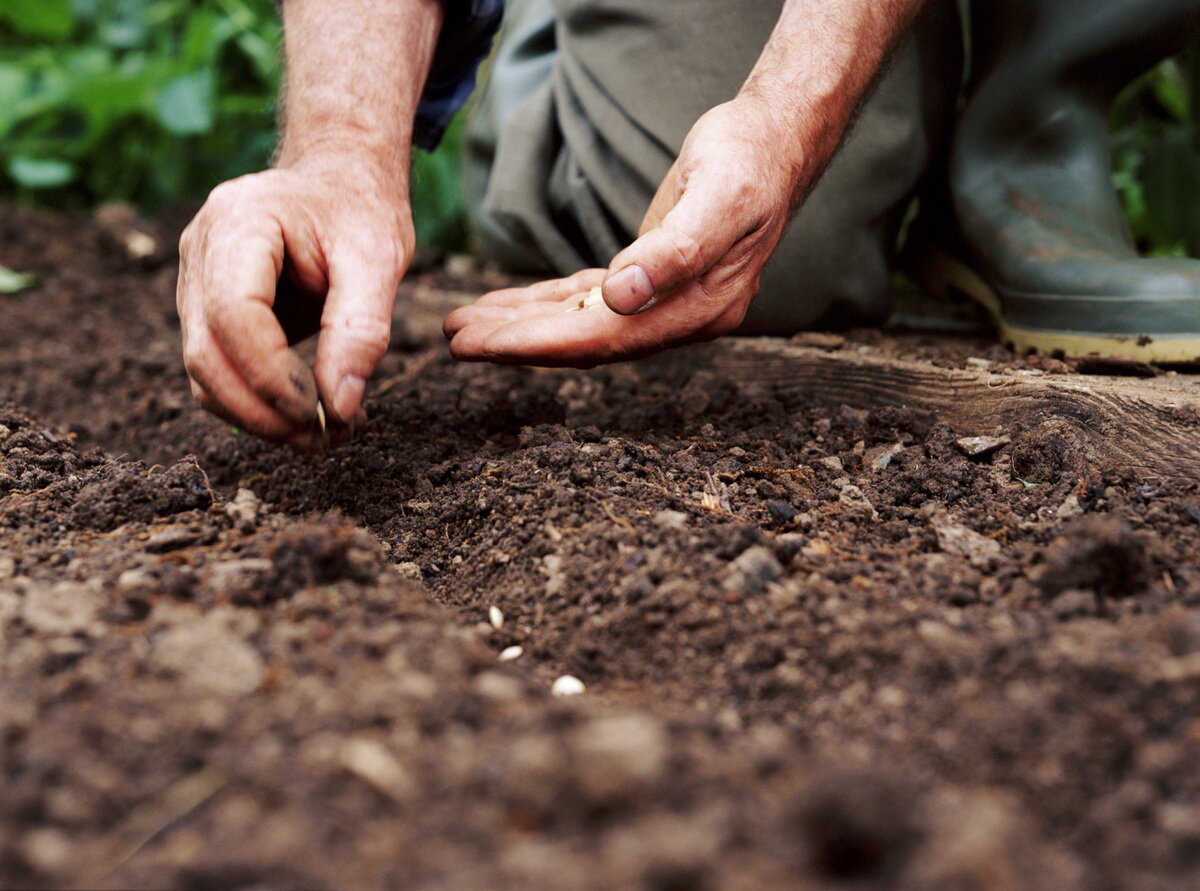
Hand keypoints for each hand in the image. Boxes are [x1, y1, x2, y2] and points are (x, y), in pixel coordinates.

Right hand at [177, 150, 411, 448]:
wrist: (338, 180)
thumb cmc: (359, 210)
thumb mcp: (379, 259)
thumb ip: (361, 331)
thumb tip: (341, 409)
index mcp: (238, 222)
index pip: (234, 315)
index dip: (273, 376)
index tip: (325, 413)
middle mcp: (200, 250)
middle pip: (206, 354)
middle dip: (264, 410)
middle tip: (327, 441)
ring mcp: (194, 282)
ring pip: (203, 374)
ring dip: (258, 418)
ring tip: (324, 435)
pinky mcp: (205, 310)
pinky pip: (217, 372)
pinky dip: (256, 405)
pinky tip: (307, 414)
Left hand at [443, 98, 804, 365]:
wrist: (776, 141)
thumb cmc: (748, 162)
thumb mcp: (718, 198)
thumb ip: (674, 252)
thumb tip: (621, 298)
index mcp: (698, 309)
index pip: (606, 339)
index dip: (542, 344)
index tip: (486, 346)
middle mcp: (680, 317)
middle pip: (585, 341)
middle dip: (518, 342)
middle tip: (456, 340)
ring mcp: (666, 302)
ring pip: (580, 323)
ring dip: (522, 324)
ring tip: (464, 324)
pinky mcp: (650, 279)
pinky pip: (588, 301)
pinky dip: (546, 304)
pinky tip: (509, 305)